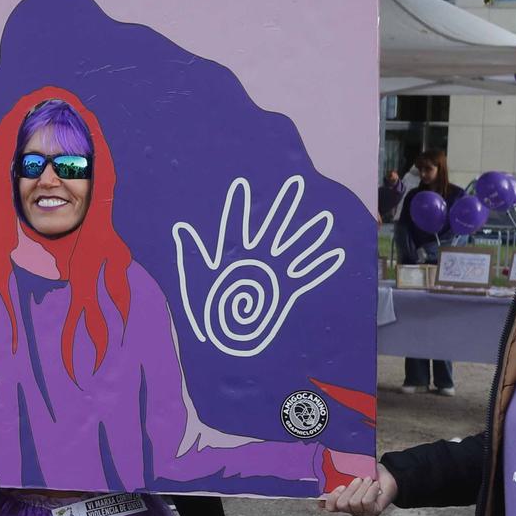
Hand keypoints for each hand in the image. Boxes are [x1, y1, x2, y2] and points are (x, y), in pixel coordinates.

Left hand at [173, 174, 344, 358]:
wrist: (222, 332)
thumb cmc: (206, 304)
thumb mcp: (195, 276)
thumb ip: (192, 251)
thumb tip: (181, 229)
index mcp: (235, 252)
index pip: (236, 224)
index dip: (238, 205)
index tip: (242, 184)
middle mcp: (257, 257)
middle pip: (272, 227)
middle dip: (284, 207)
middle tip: (295, 183)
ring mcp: (272, 272)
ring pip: (293, 248)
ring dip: (308, 235)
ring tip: (323, 219)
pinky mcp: (284, 290)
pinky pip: (305, 276)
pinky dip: (320, 267)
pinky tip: (335, 255)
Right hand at [319, 462, 396, 515]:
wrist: (389, 476)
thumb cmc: (369, 473)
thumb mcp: (352, 472)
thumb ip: (339, 476)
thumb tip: (325, 478)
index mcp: (342, 500)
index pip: (330, 507)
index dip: (331, 498)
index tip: (340, 486)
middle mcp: (350, 510)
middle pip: (341, 505)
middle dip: (350, 490)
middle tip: (357, 480)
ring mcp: (362, 513)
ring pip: (354, 503)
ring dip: (362, 488)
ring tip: (368, 479)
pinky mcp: (373, 512)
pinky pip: (366, 503)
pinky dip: (370, 491)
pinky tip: (375, 485)